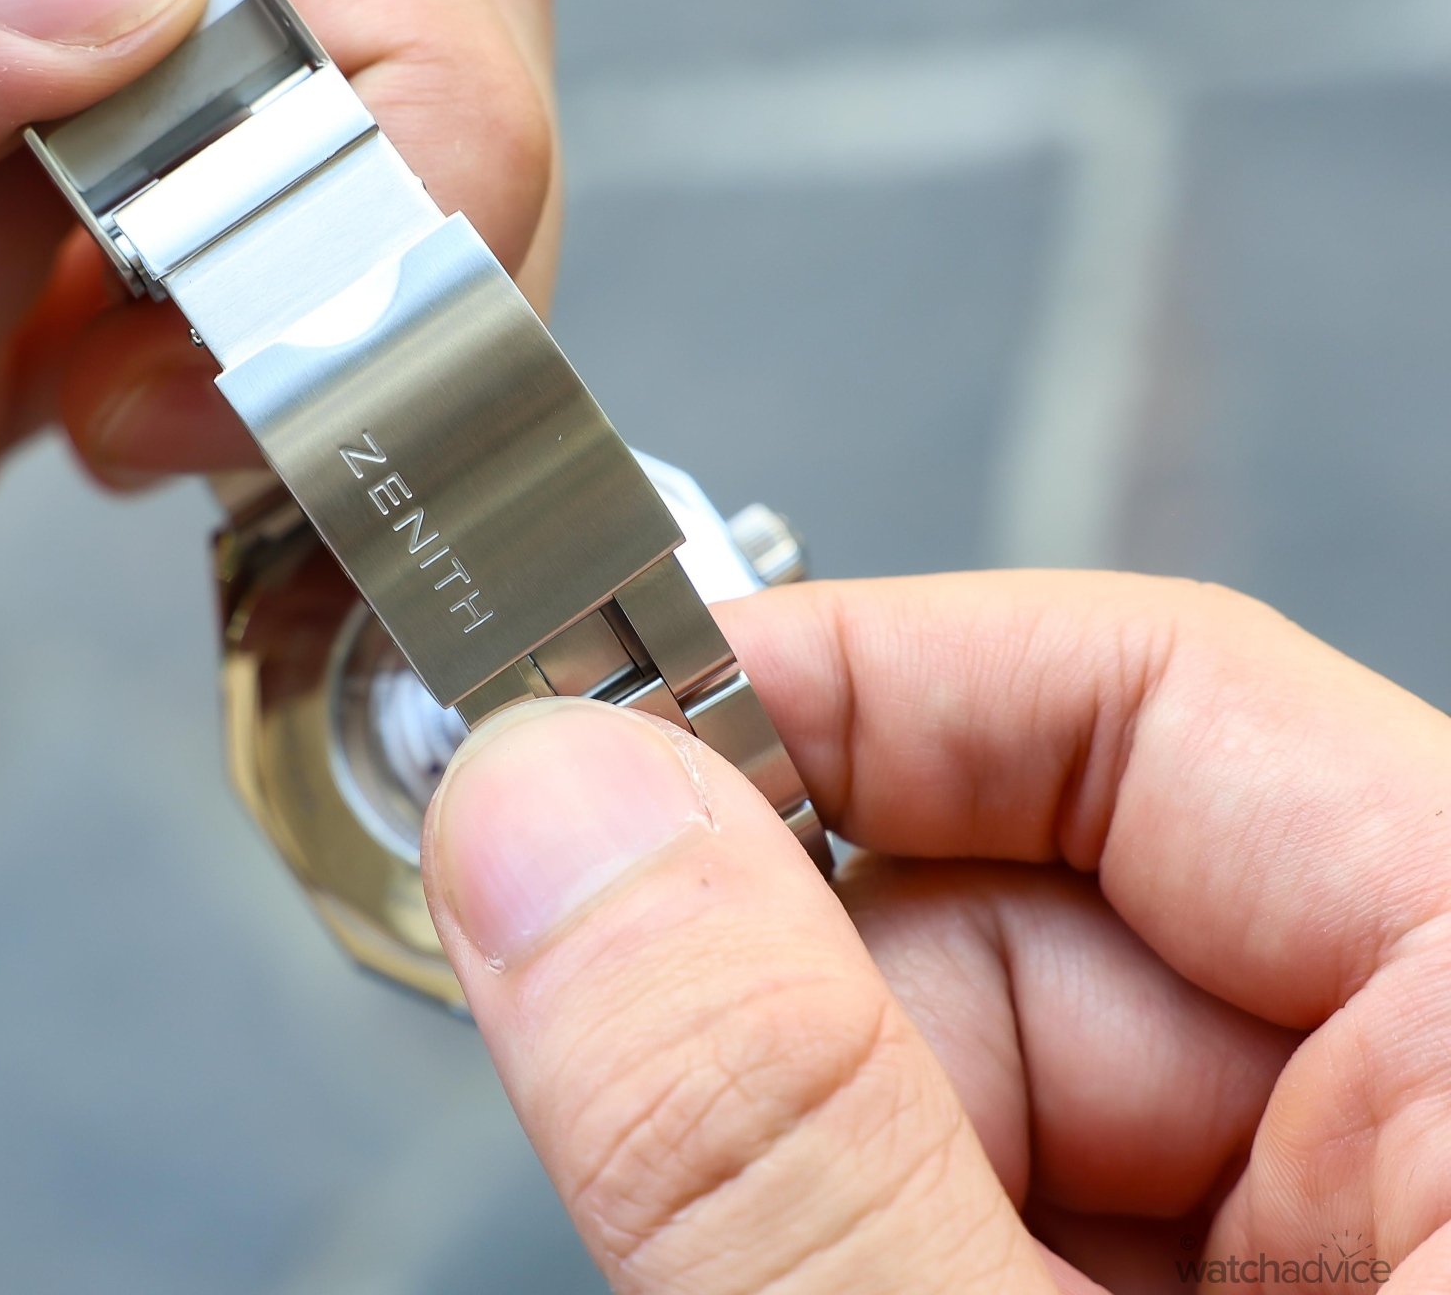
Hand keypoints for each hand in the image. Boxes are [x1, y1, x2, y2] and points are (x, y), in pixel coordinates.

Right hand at [423, 573, 1450, 1291]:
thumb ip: (780, 1127)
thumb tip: (549, 822)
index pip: (1162, 695)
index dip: (847, 683)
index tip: (601, 723)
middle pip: (1034, 904)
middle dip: (801, 1005)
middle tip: (639, 1108)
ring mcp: (1373, 1255)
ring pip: (994, 1075)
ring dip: (821, 1159)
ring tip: (751, 1268)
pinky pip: (1017, 1206)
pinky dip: (870, 1244)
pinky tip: (818, 1289)